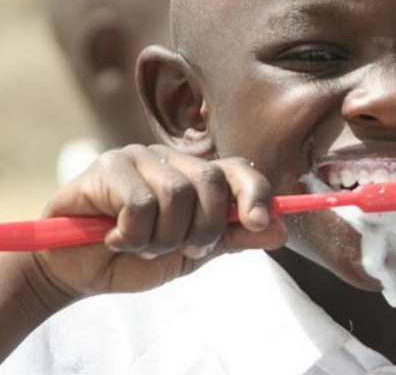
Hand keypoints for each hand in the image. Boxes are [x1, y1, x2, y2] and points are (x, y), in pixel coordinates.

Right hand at [31, 144, 286, 298]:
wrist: (80, 271)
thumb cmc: (138, 258)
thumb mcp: (192, 254)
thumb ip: (233, 238)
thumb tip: (281, 230)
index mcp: (197, 177)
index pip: (238, 170)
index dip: (256, 193)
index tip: (261, 222)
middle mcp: (172, 160)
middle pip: (210, 182)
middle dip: (203, 230)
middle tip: (183, 250)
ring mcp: (139, 157)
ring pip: (177, 193)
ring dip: (163, 238)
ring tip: (142, 246)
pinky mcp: (108, 167)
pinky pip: (140, 203)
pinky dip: (133, 235)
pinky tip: (114, 239)